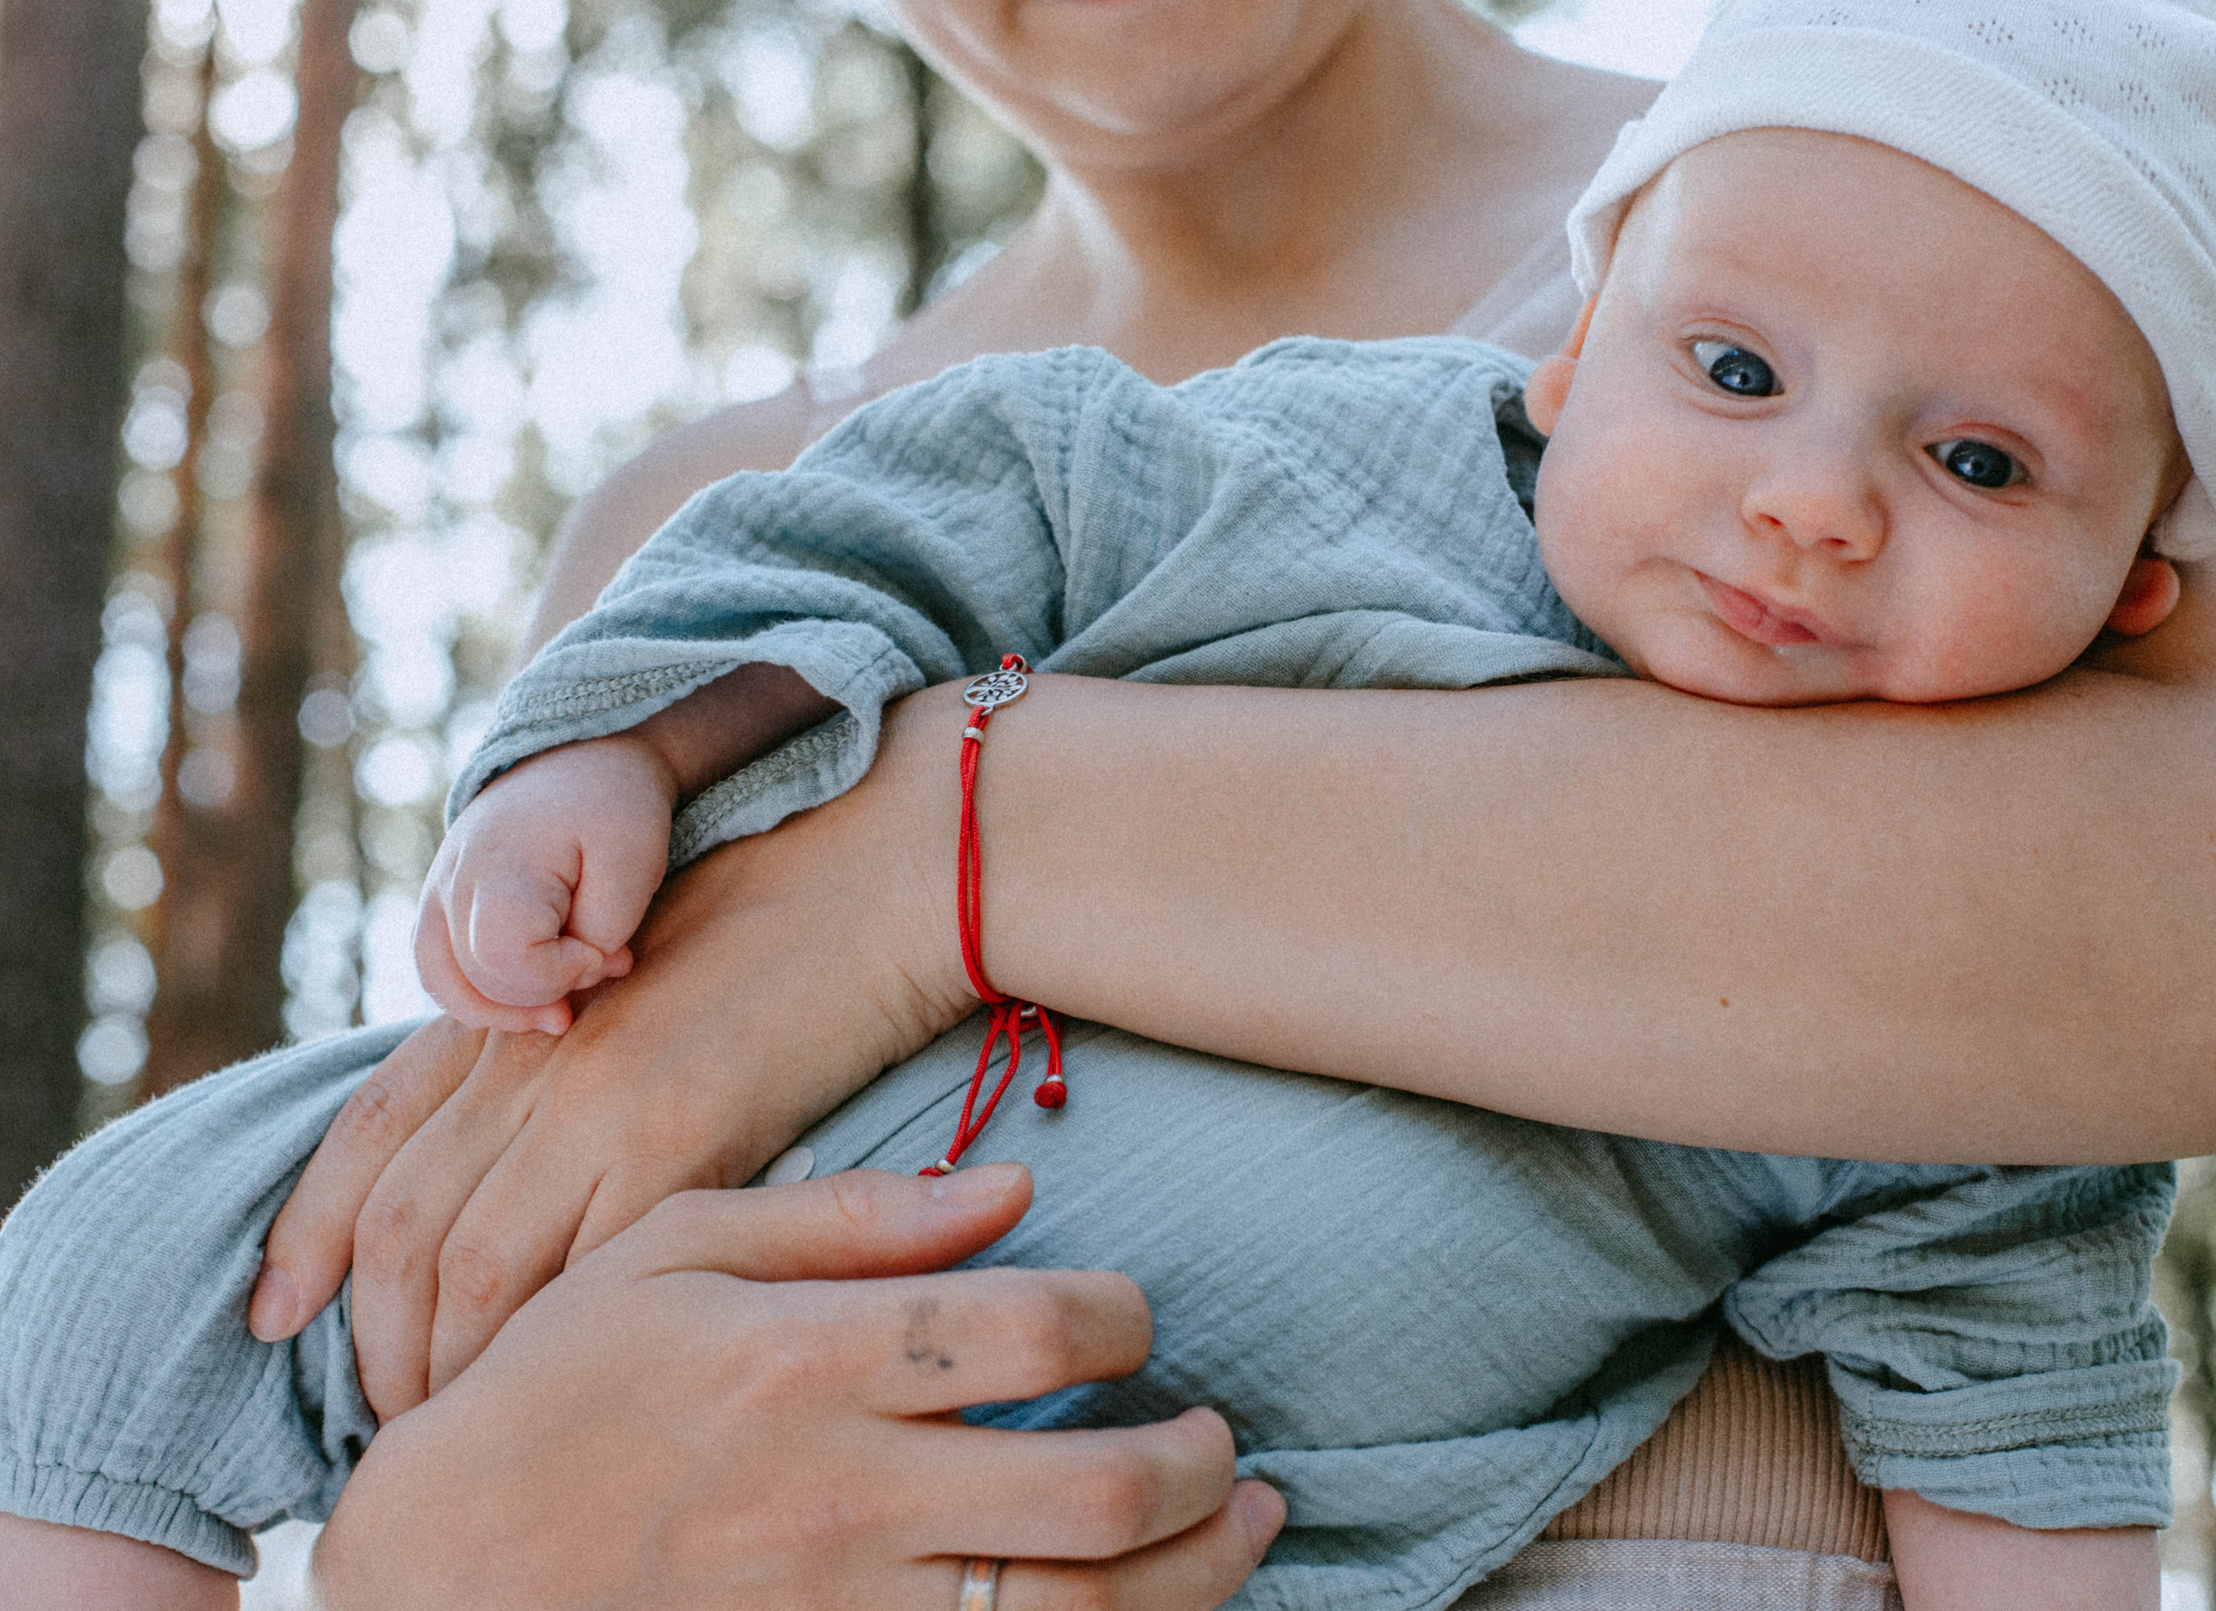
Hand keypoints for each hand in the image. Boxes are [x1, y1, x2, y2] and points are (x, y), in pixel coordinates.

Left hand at [252, 685, 975, 1415]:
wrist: (891, 873)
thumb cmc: (791, 922)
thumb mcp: (643, 975)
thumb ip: (568, 1053)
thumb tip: (528, 1168)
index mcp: (520, 1004)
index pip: (369, 1128)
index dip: (307, 1230)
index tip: (280, 1312)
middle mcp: (536, 1052)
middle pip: (402, 1219)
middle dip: (375, 1337)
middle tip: (391, 1414)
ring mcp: (602, 1092)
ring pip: (472, 1262)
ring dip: (450, 1361)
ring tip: (466, 1424)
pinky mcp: (685, 1130)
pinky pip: (586, 1267)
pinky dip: (553, 1343)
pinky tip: (567, 1385)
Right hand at [310, 1165, 1287, 1610]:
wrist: (434, 1582)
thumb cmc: (553, 1393)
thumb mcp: (667, 1253)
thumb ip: (852, 1218)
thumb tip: (1014, 1188)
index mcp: (810, 1363)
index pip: (1041, 1328)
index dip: (1127, 1314)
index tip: (1132, 1316)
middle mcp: (844, 1496)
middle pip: (1100, 1493)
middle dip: (1202, 1466)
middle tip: (1222, 1441)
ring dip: (1196, 1574)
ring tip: (1239, 1529)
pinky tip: (1141, 1610)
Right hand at [415, 738, 674, 1034]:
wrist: (582, 761)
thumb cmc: (614, 809)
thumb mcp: (634, 863)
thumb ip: (602, 933)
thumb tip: (575, 979)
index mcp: (498, 865)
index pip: (507, 960)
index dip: (562, 972)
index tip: (606, 950)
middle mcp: (452, 883)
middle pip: (480, 980)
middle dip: (547, 990)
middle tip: (604, 962)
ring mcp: (438, 895)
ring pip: (445, 986)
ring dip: (506, 1011)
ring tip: (561, 1012)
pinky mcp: (441, 906)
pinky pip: (439, 973)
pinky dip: (480, 999)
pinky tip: (530, 1004)